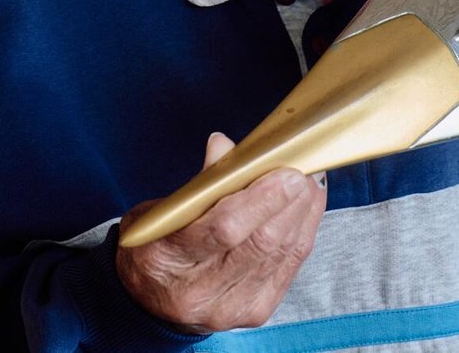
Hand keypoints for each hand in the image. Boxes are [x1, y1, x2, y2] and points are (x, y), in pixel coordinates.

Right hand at [116, 132, 325, 332]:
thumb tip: (226, 146)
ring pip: (280, 255)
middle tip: (302, 172)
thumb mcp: (160, 210)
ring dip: (302, 215)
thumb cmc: (154, 246)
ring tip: (308, 184)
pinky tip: (307, 209)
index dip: (262, 199)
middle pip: (260, 243)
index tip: (285, 172)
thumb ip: (198, 183)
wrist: (150, 300)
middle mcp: (198, 292)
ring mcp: (230, 308)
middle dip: (290, 203)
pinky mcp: (255, 312)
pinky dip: (303, 234)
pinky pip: (289, 268)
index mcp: (166, 260)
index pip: (224, 229)